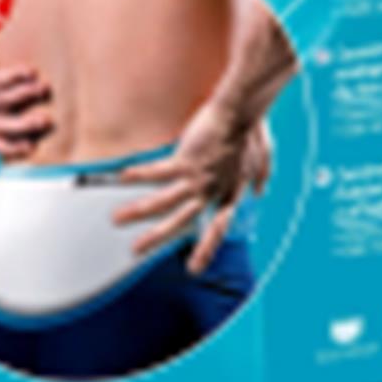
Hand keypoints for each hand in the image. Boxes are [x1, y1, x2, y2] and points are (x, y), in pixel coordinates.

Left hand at [0, 43, 52, 161]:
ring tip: (44, 87)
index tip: (33, 147)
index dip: (14, 148)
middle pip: (2, 125)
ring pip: (3, 100)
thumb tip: (43, 112)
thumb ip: (11, 110)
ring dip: (26, 94)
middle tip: (46, 121)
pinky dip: (15, 76)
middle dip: (25, 125)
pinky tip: (31, 72)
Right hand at [113, 102, 272, 274]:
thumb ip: (261, 176)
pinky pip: (157, 173)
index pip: (217, 228)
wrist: (241, 113)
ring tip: (118, 218)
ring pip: (164, 203)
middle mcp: (212, 191)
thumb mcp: (263, 158)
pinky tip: (122, 177)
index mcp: (230, 192)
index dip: (205, 248)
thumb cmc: (251, 130)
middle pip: (182, 221)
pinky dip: (139, 175)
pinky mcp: (185, 161)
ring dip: (139, 211)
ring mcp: (198, 179)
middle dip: (158, 237)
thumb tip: (261, 189)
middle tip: (138, 250)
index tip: (194, 268)